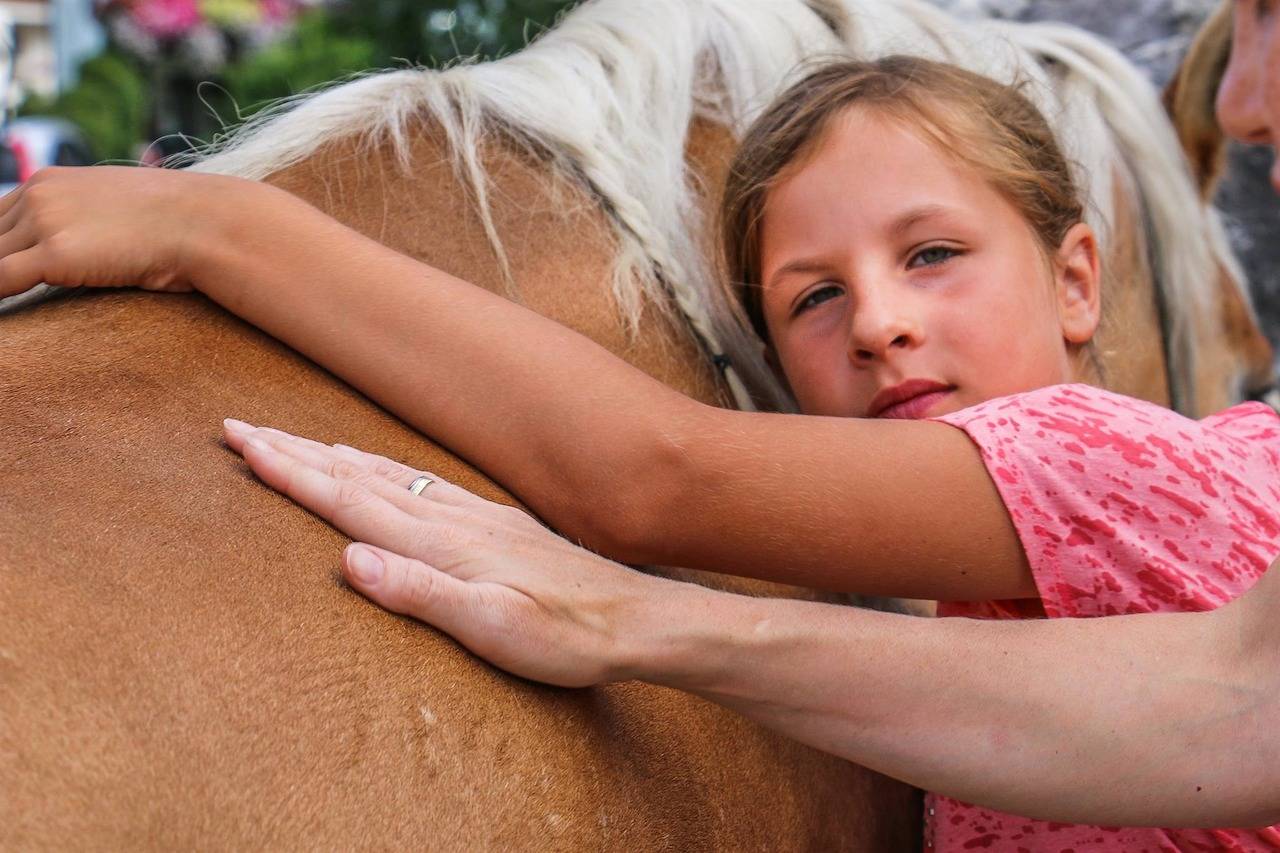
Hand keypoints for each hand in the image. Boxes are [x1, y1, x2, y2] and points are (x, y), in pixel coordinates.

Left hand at [0, 166, 244, 297]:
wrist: (206, 223)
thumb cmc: (176, 224)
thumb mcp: (117, 210)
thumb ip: (84, 223)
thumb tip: (77, 254)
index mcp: (49, 182)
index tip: (8, 275)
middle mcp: (39, 195)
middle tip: (6, 292)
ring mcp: (46, 222)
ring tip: (9, 309)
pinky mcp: (58, 253)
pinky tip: (7, 322)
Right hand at [221, 419, 681, 687]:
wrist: (640, 619)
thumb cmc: (570, 635)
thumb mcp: (496, 628)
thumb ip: (423, 594)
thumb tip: (349, 560)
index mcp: (443, 544)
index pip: (349, 501)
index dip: (291, 473)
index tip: (242, 444)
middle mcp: (453, 519)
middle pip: (358, 476)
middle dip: (295, 451)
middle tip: (241, 426)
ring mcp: (476, 516)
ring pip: (387, 474)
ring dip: (333, 454)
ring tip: (294, 438)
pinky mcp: (496, 523)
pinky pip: (422, 482)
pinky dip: (384, 468)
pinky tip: (382, 467)